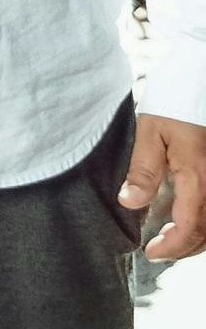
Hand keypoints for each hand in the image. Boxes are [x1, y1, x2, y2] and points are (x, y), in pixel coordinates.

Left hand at [118, 112, 205, 260]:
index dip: (172, 247)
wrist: (203, 75)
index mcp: (198, 176)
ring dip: (199, 236)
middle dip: (186, 247)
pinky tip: (189, 216)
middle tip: (160, 250)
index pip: (189, 228)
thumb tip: (130, 204)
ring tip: (173, 237)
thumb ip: (143, 171)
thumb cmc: (176, 99)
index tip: (151, 253)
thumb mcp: (151, 131)